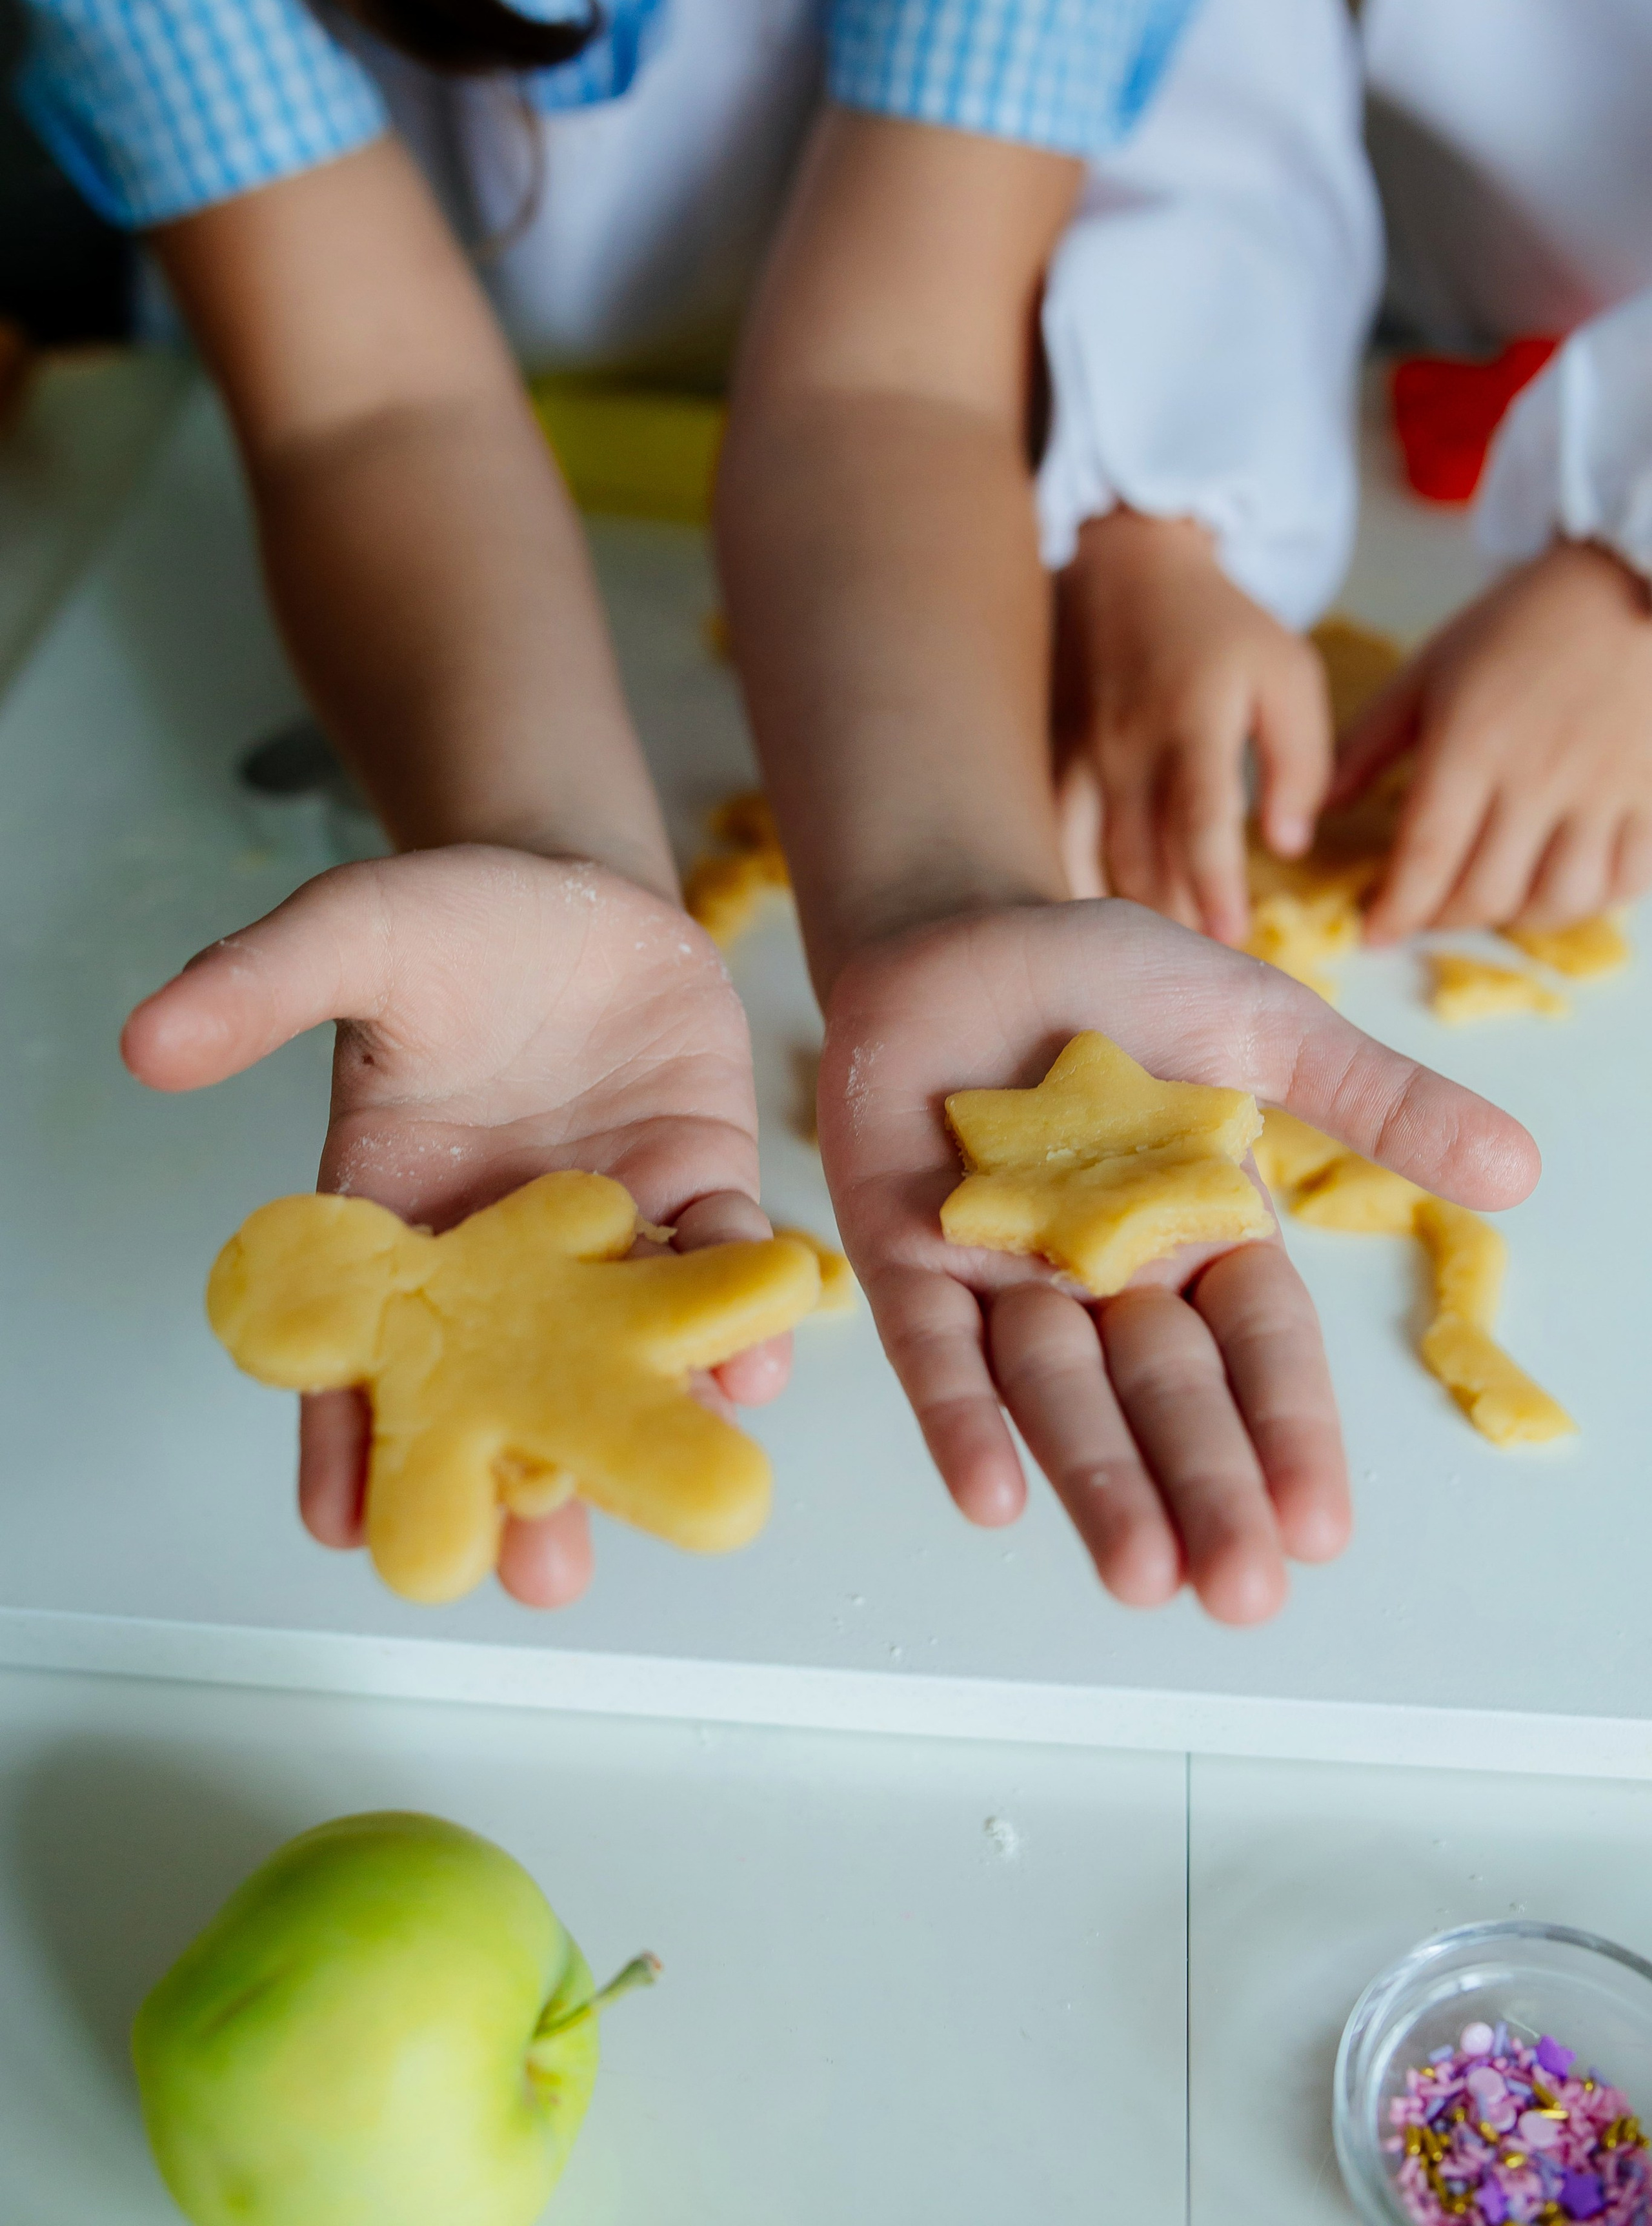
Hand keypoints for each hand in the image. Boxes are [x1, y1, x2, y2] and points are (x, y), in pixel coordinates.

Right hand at [122, 849, 784, 1609]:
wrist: (576, 880)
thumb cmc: (450, 919)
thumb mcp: (348, 934)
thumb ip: (258, 985)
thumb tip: (145, 1040)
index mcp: (394, 1219)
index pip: (357, 1348)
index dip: (344, 1437)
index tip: (344, 1527)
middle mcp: (501, 1255)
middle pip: (501, 1394)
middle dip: (520, 1486)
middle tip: (535, 1573)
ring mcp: (606, 1237)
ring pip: (622, 1361)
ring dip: (651, 1431)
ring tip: (674, 1497)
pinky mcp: (699, 1191)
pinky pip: (723, 1271)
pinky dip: (745, 1319)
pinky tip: (761, 1365)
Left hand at [817, 898, 1537, 1624]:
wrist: (964, 924)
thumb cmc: (1113, 977)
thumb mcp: (1262, 1026)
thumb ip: (1376, 1100)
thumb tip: (1519, 1169)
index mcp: (1202, 1234)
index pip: (1258, 1349)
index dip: (1288, 1432)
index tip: (1320, 1528)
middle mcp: (1108, 1276)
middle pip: (1167, 1395)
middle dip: (1205, 1490)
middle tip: (1239, 1592)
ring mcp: (1005, 1271)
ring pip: (1058, 1393)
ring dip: (1098, 1481)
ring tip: (1140, 1576)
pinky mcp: (907, 1254)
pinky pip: (936, 1348)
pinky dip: (961, 1417)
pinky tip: (993, 1496)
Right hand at [1057, 509, 1332, 942]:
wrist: (1122, 565)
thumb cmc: (1218, 628)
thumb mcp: (1288, 673)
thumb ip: (1301, 759)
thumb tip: (1288, 845)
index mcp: (1191, 724)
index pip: (1200, 825)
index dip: (1214, 889)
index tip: (1232, 939)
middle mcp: (1123, 747)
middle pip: (1139, 859)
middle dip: (1173, 923)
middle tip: (1202, 972)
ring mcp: (1072, 757)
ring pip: (1082, 858)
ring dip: (1115, 916)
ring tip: (1148, 958)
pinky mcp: (1040, 761)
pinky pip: (1044, 838)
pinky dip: (1063, 883)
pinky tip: (1083, 926)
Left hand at [1336, 541, 1651, 942]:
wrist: (1630, 583)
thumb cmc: (1519, 624)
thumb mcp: (1429, 672)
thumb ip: (1367, 744)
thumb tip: (1315, 808)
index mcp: (1474, 743)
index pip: (1428, 856)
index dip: (1396, 910)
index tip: (1373, 933)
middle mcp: (1541, 777)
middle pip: (1486, 890)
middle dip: (1442, 918)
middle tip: (1422, 913)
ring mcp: (1606, 792)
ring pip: (1556, 900)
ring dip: (1511, 918)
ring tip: (1484, 901)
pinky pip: (1624, 882)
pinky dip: (1585, 902)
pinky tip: (1554, 885)